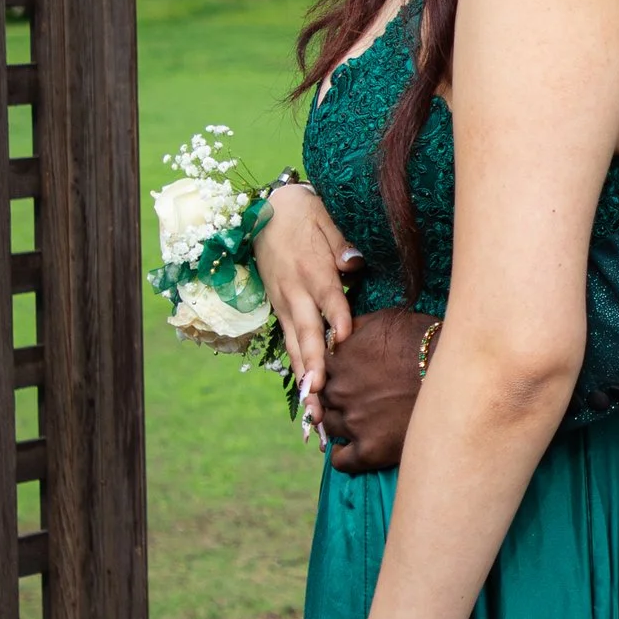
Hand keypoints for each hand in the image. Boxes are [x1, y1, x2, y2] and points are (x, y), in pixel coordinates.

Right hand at [258, 183, 360, 401]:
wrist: (264, 209)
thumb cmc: (303, 212)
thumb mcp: (323, 216)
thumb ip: (340, 242)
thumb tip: (354, 264)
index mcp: (311, 268)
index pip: (327, 297)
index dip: (336, 318)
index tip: (343, 340)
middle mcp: (295, 291)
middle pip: (306, 332)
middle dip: (313, 364)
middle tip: (318, 393)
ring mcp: (284, 303)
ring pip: (294, 344)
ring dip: (303, 376)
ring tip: (311, 408)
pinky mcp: (279, 308)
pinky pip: (288, 342)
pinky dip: (296, 367)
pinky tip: (305, 393)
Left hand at [318, 307, 431, 472]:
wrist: (457, 376)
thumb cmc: (425, 342)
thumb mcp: (385, 320)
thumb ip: (352, 328)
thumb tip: (337, 334)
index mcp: (338, 359)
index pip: (317, 371)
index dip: (332, 375)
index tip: (345, 378)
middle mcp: (339, 391)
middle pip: (324, 399)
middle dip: (338, 398)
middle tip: (359, 398)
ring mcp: (353, 422)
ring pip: (331, 427)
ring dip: (342, 424)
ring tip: (362, 422)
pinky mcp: (370, 450)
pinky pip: (341, 460)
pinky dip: (345, 456)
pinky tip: (356, 449)